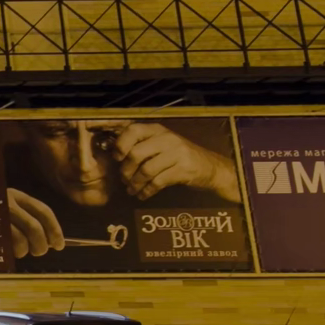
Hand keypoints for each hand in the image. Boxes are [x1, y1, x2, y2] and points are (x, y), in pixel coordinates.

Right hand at [6, 187, 65, 257]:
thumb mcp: (7, 205)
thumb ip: (25, 217)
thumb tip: (48, 240)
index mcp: (17, 195)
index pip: (43, 211)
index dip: (55, 230)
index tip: (60, 244)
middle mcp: (7, 202)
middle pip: (34, 227)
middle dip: (41, 244)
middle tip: (39, 251)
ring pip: (20, 239)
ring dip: (25, 250)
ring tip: (21, 252)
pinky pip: (7, 246)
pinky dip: (13, 252)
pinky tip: (9, 251)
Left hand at [111, 122, 241, 202]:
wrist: (210, 167)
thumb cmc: (179, 156)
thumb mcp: (161, 145)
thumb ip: (142, 145)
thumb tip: (113, 153)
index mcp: (158, 130)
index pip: (133, 130)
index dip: (120, 144)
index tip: (116, 158)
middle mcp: (167, 138)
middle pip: (136, 154)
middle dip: (126, 170)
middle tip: (124, 180)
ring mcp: (177, 153)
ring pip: (146, 170)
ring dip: (135, 183)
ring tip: (132, 190)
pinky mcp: (184, 169)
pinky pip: (158, 182)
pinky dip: (147, 190)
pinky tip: (143, 195)